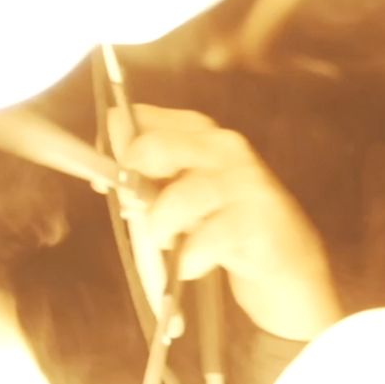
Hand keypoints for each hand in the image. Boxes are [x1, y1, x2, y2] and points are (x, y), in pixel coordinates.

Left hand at [113, 104, 341, 341]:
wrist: (283, 261)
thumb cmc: (220, 222)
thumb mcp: (177, 194)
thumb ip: (143, 178)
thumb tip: (101, 175)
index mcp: (197, 133)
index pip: (139, 119)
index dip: (114, 148)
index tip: (103, 180)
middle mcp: (222, 147)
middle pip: (155, 147)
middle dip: (133, 185)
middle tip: (136, 211)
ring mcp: (244, 181)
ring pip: (180, 197)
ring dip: (162, 227)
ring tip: (169, 242)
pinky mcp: (258, 220)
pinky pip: (206, 239)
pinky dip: (189, 258)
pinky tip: (192, 264)